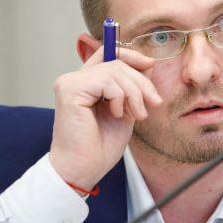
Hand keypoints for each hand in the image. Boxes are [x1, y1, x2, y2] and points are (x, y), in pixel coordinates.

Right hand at [49, 47, 162, 193]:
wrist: (84, 169)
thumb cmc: (100, 146)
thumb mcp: (125, 109)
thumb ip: (131, 87)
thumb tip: (147, 64)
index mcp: (86, 83)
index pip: (108, 53)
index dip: (131, 55)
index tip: (150, 66)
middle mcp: (74, 79)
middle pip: (117, 62)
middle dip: (141, 82)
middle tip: (153, 103)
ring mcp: (69, 83)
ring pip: (114, 70)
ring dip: (134, 93)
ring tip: (138, 114)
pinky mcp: (69, 90)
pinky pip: (106, 81)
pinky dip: (119, 97)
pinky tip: (115, 114)